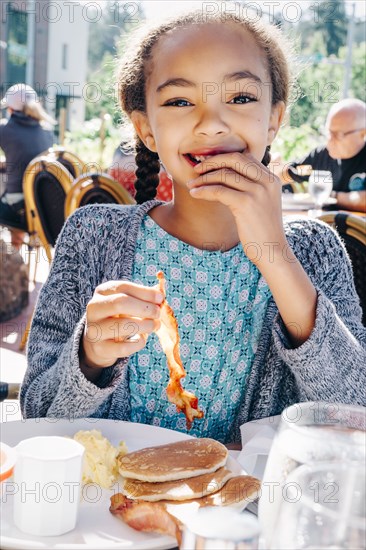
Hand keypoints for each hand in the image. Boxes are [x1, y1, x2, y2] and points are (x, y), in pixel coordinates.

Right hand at [81, 281, 162, 374]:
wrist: (99, 340)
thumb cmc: (119, 315)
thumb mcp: (128, 301)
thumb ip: (144, 297)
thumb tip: (160, 297)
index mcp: (102, 292)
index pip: (123, 287)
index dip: (145, 292)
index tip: (160, 298)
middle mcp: (94, 308)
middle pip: (120, 303)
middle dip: (144, 308)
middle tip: (157, 313)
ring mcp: (94, 329)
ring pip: (122, 326)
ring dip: (145, 325)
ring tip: (155, 325)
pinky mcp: (99, 348)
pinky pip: (123, 347)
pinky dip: (138, 343)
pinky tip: (142, 339)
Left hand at [187, 151, 286, 266]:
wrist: (272, 252)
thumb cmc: (263, 231)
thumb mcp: (263, 203)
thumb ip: (252, 187)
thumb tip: (228, 177)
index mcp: (272, 179)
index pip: (244, 157)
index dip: (223, 158)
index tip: (208, 165)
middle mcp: (267, 181)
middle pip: (234, 159)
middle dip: (212, 162)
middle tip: (196, 169)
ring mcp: (257, 191)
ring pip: (224, 174)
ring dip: (204, 178)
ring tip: (192, 185)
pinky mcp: (246, 203)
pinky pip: (219, 191)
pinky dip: (204, 191)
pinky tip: (195, 194)